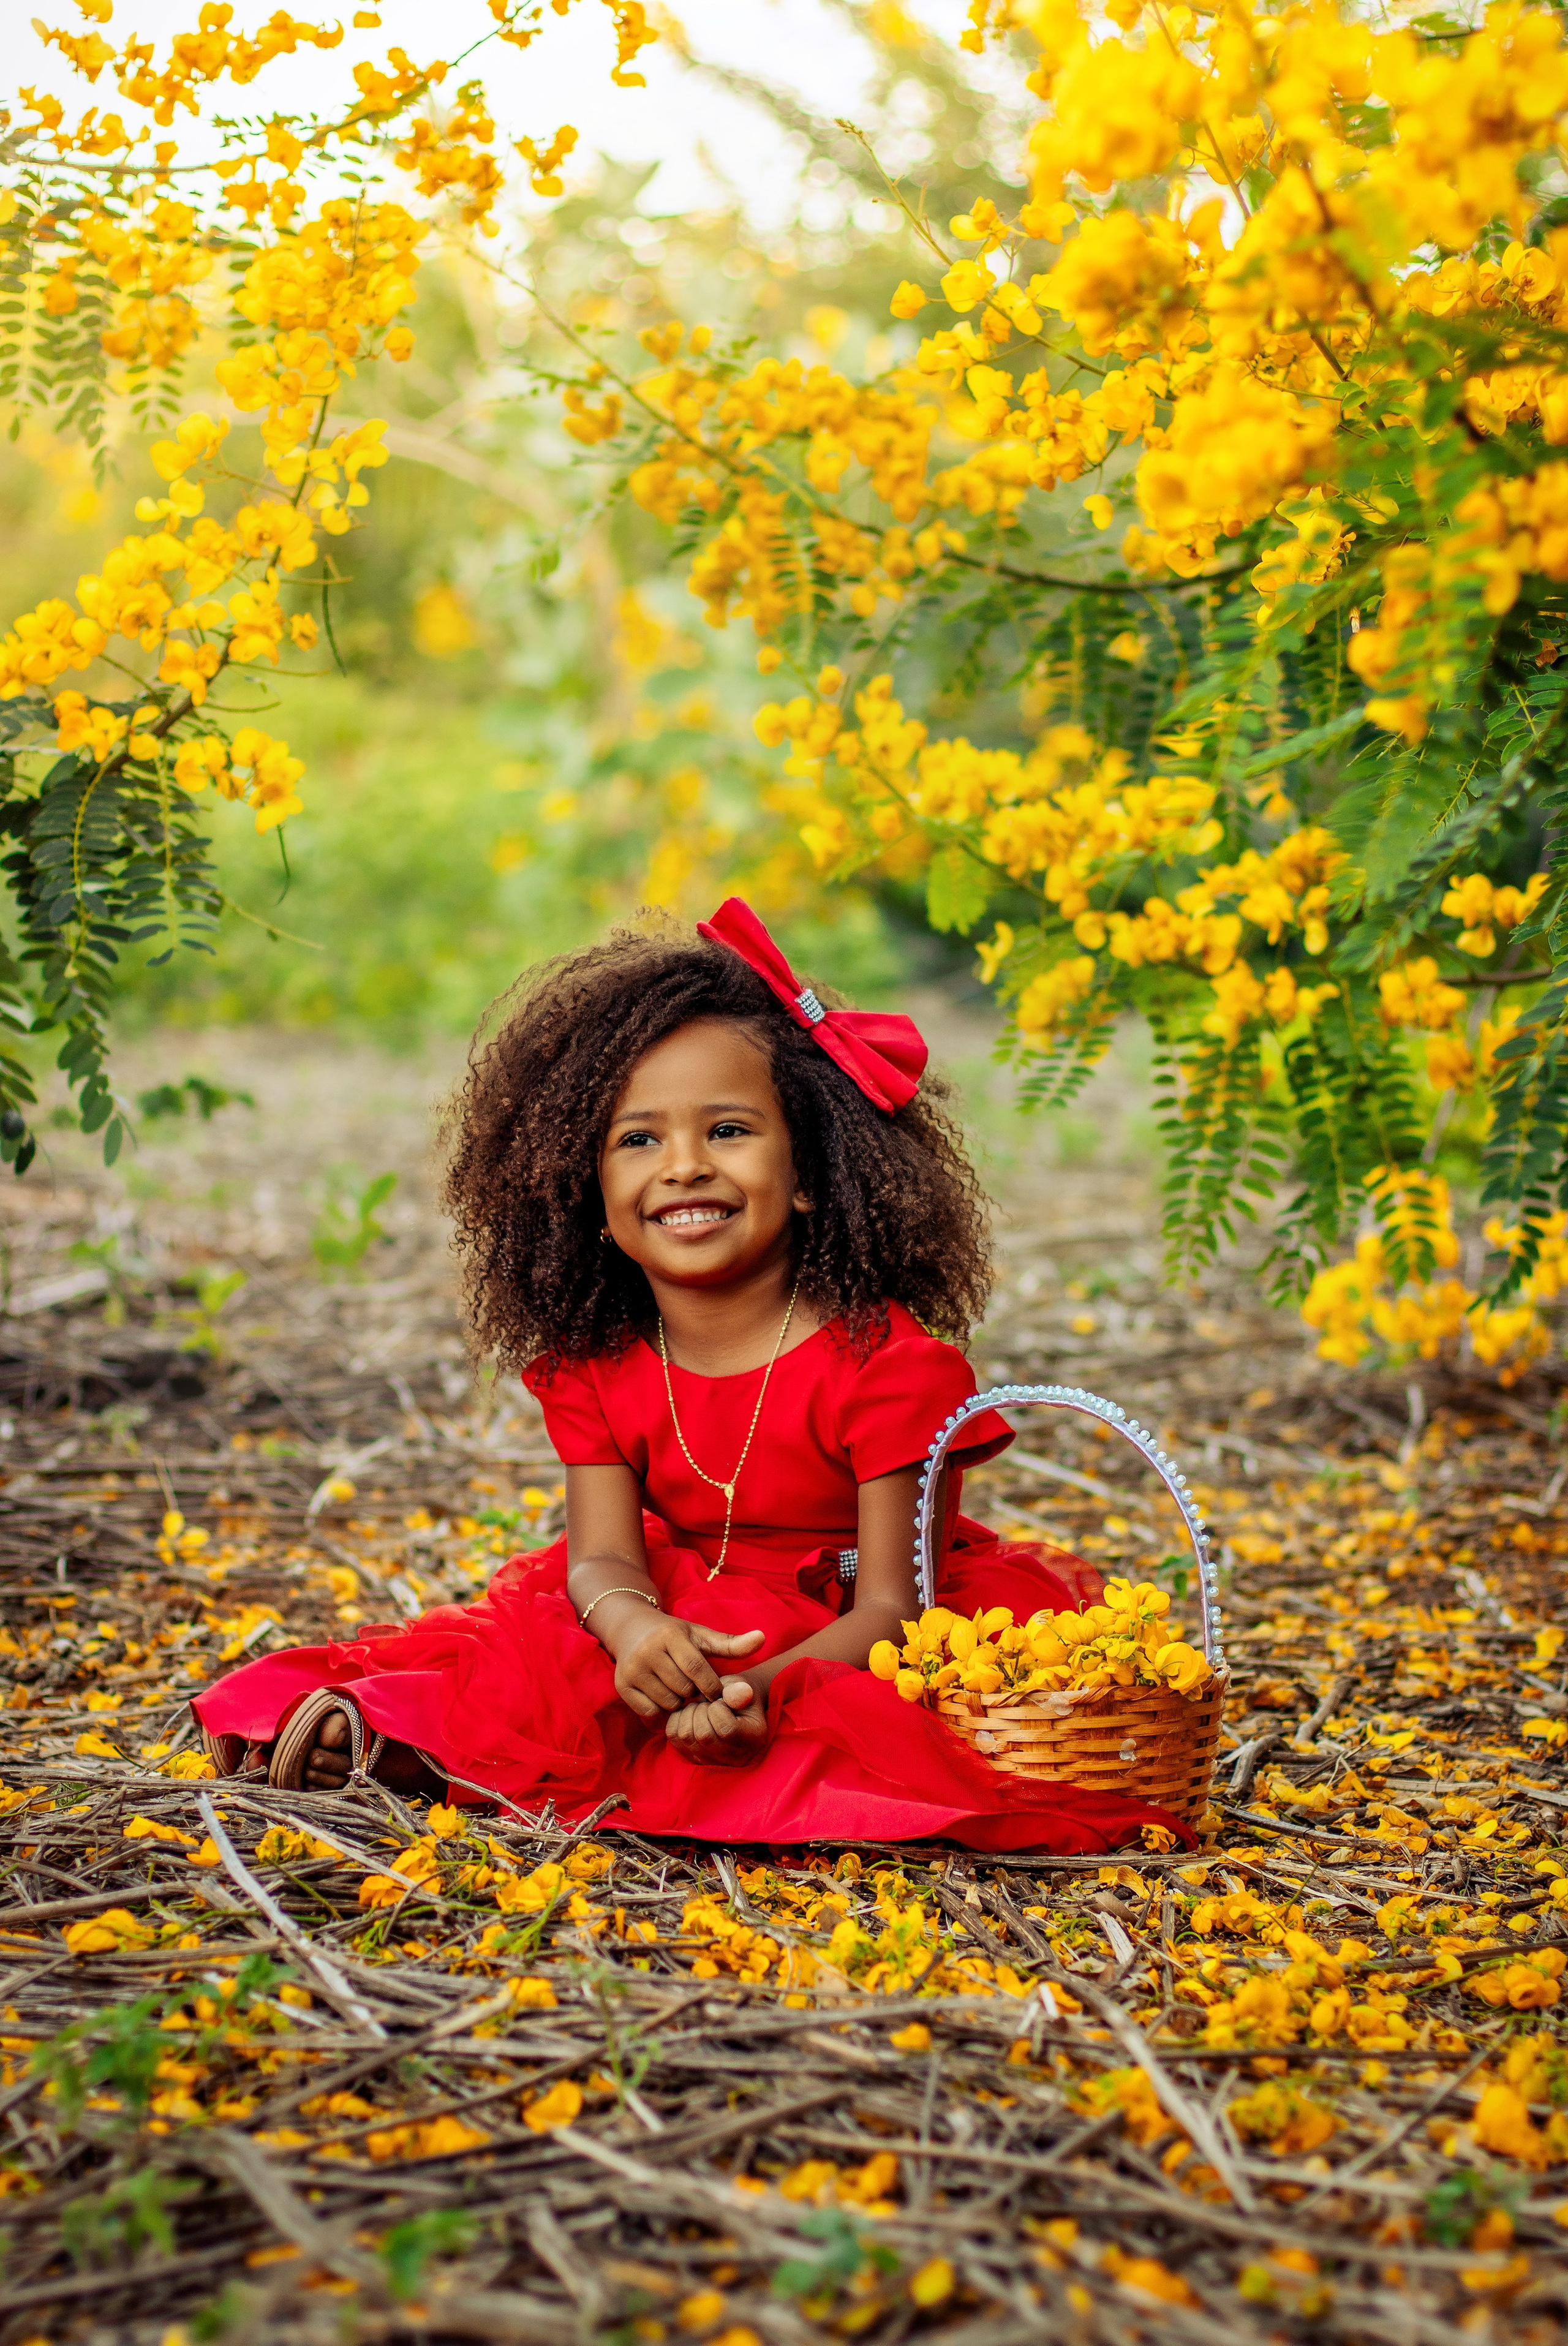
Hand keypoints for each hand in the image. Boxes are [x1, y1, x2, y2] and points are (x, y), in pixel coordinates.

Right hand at [611, 1614, 764, 1720]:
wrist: (630, 1630)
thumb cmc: (673, 1636)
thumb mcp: (701, 1636)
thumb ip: (732, 1644)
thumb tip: (763, 1639)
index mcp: (670, 1636)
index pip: (698, 1670)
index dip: (712, 1686)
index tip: (718, 1692)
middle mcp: (648, 1651)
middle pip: (684, 1689)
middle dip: (695, 1694)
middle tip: (694, 1689)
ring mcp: (632, 1669)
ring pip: (668, 1703)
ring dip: (680, 1704)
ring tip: (679, 1691)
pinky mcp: (622, 1686)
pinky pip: (650, 1712)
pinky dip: (662, 1711)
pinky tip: (664, 1698)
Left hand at [665, 1676, 768, 1765]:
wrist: (733, 1705)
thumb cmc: (738, 1693)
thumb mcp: (742, 1686)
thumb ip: (737, 1690)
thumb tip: (731, 1695)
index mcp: (754, 1738)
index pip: (726, 1729)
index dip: (717, 1707)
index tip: (721, 1699)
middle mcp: (736, 1757)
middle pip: (703, 1735)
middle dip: (700, 1709)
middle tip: (708, 1702)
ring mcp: (714, 1761)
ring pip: (686, 1736)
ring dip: (688, 1714)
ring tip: (700, 1707)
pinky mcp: (695, 1758)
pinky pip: (674, 1738)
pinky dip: (677, 1719)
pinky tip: (690, 1714)